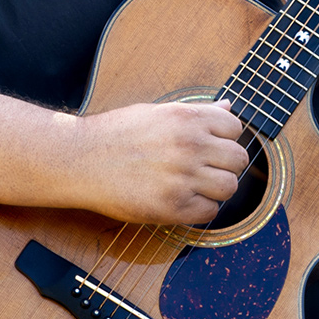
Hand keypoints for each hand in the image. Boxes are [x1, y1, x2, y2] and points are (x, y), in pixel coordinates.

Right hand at [71, 99, 248, 224]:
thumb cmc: (116, 134)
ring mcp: (182, 176)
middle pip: (238, 159)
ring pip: (229, 186)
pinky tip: (183, 200)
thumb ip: (196, 112)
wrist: (79, 159)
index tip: (211, 145)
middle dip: (226, 164)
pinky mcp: (172, 205)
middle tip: (206, 169)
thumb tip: (227, 107)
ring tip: (195, 186)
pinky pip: (210, 211)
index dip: (225, 138)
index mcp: (186, 117)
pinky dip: (201, 209)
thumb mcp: (157, 112)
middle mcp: (189, 145)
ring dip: (217, 188)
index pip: (235, 127)